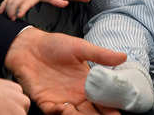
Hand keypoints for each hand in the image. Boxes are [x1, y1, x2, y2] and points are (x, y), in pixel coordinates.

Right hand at [0, 0, 68, 19]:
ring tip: (6, 18)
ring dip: (7, 9)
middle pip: (16, 2)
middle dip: (12, 10)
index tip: (19, 15)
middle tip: (12, 19)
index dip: (23, 8)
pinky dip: (2, 6)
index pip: (27, 2)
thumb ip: (57, 0)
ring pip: (9, 1)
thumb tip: (66, 4)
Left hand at [5, 27, 125, 113]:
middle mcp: (76, 95)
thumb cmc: (55, 45)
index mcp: (87, 83)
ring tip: (86, 113)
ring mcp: (61, 99)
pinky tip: (65, 108)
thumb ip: (101, 55)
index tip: (119, 111)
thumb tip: (124, 57)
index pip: (103, 100)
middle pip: (92, 113)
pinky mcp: (46, 102)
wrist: (29, 46)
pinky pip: (55, 113)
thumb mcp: (80, 47)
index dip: (111, 107)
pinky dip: (61, 113)